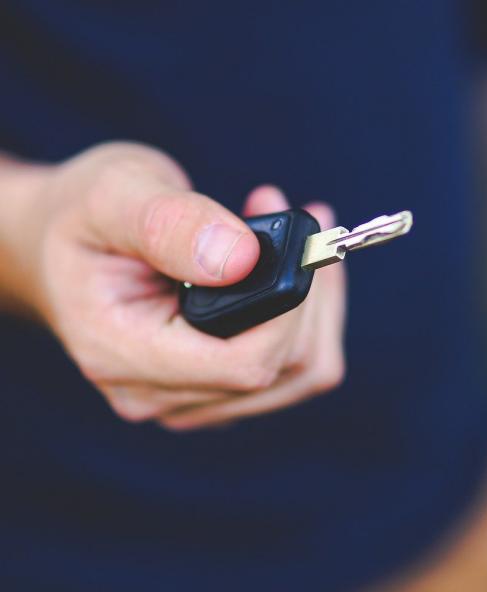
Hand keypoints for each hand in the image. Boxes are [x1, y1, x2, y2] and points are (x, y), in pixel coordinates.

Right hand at [4, 142, 345, 429]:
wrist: (65, 246)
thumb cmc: (84, 217)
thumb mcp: (115, 195)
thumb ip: (172, 224)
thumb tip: (244, 259)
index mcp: (122, 354)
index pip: (242, 365)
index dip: (289, 310)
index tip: (298, 244)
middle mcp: (155, 393)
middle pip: (281, 370)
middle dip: (308, 294)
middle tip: (292, 217)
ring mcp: (188, 396)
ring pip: (299, 373)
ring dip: (315, 304)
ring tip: (288, 235)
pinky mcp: (214, 386)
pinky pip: (291, 366)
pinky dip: (306, 316)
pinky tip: (284, 267)